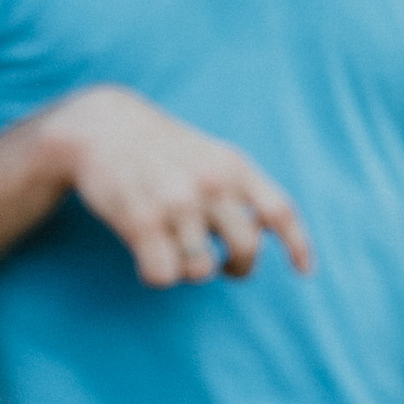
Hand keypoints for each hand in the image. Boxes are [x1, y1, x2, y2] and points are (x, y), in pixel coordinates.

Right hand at [46, 83, 312, 288]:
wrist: (99, 127)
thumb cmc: (162, 151)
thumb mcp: (210, 155)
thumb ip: (242, 188)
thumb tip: (270, 233)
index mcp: (232, 166)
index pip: (278, 211)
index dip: (297, 245)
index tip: (304, 272)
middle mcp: (210, 183)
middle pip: (246, 250)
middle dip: (237, 267)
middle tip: (224, 267)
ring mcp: (176, 202)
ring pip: (201, 271)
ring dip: (188, 270)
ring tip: (172, 248)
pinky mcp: (141, 220)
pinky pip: (164, 276)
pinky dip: (156, 275)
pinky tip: (147, 257)